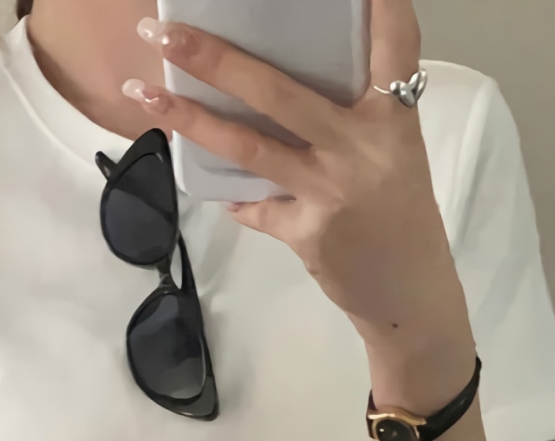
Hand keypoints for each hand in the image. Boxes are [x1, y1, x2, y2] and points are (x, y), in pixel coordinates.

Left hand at [126, 0, 472, 352]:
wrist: (410, 297)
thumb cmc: (404, 221)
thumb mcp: (395, 157)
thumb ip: (352, 120)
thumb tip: (278, 91)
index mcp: (394, 121)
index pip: (393, 44)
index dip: (379, 3)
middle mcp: (361, 148)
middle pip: (278, 92)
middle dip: (216, 58)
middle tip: (164, 30)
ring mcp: (330, 192)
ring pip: (249, 146)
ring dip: (191, 118)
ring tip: (145, 92)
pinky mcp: (305, 232)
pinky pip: (254, 206)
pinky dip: (233, 194)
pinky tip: (211, 184)